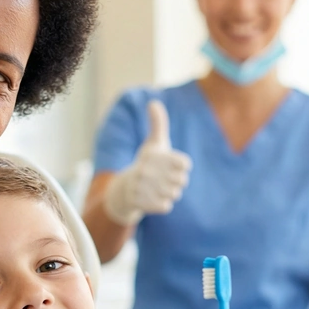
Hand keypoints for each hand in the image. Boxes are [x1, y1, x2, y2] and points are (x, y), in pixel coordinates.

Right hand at [103, 101, 191, 225]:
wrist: (123, 190)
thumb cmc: (145, 165)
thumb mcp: (153, 144)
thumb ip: (158, 124)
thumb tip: (153, 102)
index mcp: (152, 154)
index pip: (185, 164)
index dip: (181, 167)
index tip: (169, 166)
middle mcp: (145, 170)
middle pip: (182, 180)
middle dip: (175, 182)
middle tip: (161, 179)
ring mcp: (142, 188)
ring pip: (175, 194)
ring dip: (169, 193)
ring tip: (156, 188)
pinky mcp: (140, 203)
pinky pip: (166, 206)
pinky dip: (162, 204)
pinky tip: (152, 198)